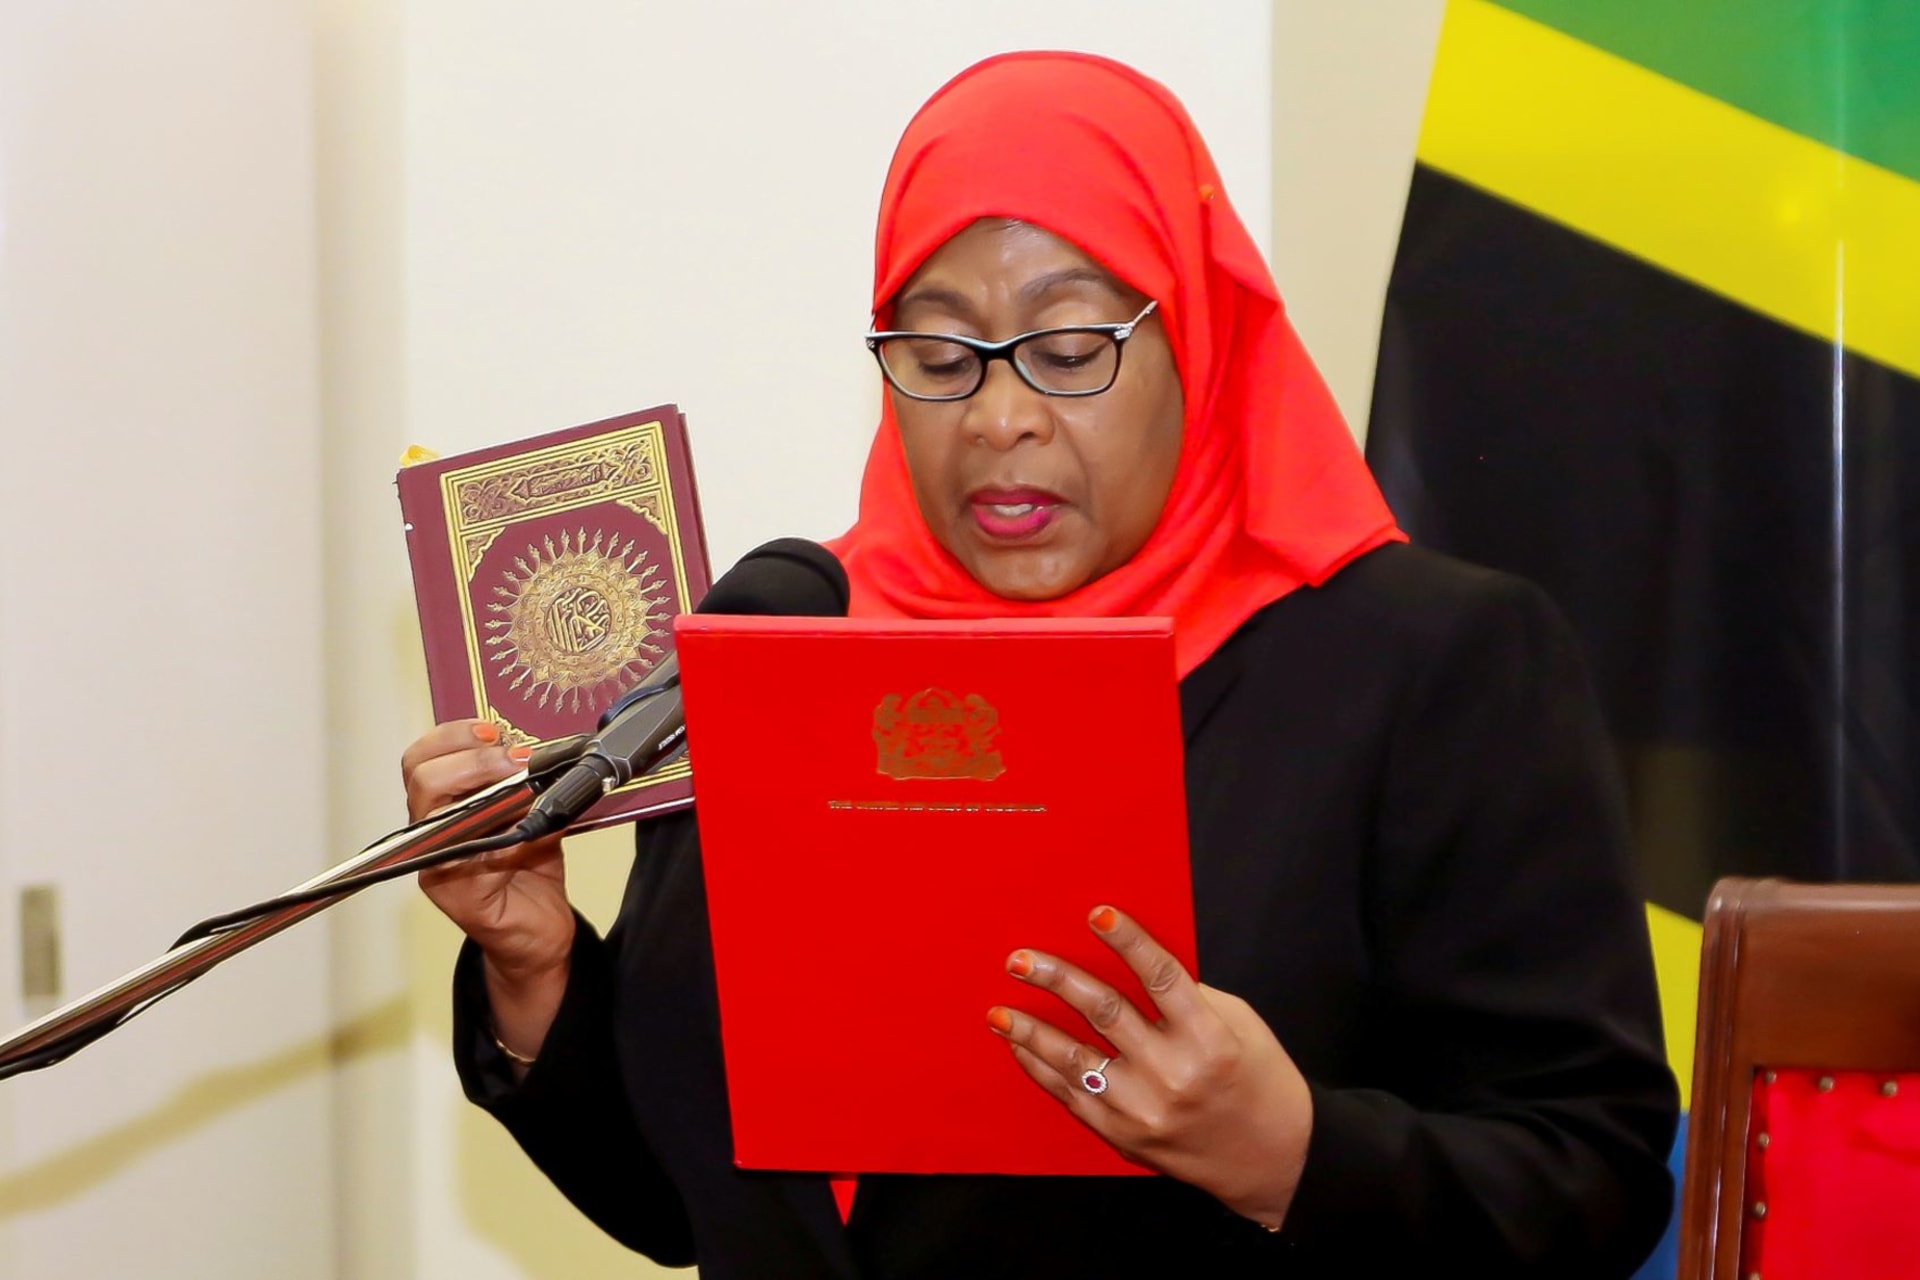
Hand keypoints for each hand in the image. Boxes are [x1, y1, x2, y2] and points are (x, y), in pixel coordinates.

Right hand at [402, 720, 574, 984]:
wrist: (538, 929)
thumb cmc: (528, 869)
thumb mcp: (533, 812)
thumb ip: (528, 785)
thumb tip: (544, 755)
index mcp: (442, 804)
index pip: (423, 757)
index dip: (455, 736)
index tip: (495, 733)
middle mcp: (428, 831)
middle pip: (421, 777)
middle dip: (473, 759)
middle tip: (516, 760)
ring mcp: (433, 862)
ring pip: (434, 810)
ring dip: (484, 791)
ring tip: (524, 786)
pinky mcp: (451, 890)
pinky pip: (467, 852)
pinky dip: (502, 832)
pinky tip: (527, 828)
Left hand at [987, 905, 1313, 1230]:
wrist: (1272, 1158)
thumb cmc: (1258, 1080)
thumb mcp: (1238, 1026)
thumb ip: (1187, 998)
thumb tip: (1128, 963)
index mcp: (1209, 1040)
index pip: (1161, 978)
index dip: (1129, 942)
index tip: (1096, 913)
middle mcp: (1173, 1075)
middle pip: (1106, 1013)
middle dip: (1058, 980)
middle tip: (1020, 959)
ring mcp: (1143, 1110)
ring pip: (1075, 1058)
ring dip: (1031, 1030)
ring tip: (1000, 1010)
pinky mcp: (1123, 1135)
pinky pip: (1071, 1095)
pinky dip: (1042, 1068)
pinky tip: (1022, 1046)